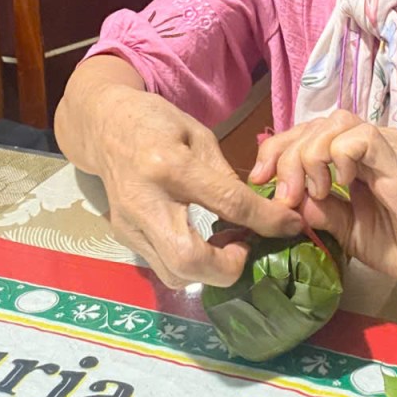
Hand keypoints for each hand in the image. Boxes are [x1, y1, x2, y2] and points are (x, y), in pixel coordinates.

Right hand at [81, 84, 303, 288]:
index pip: (227, 203)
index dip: (266, 220)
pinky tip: (205, 242)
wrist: (105, 126)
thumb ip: (226, 176)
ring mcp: (130, 225)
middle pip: (188, 260)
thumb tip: (261, 211)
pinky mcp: (124, 238)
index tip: (291, 226)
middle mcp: (146, 201)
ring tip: (228, 243)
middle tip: (247, 247)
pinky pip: (163, 266)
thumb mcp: (199, 135)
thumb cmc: (157, 122)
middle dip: (228, 268)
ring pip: (174, 274)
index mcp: (170, 165)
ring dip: (210, 271)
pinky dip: (192, 264)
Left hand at [251, 110, 396, 292]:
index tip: (259, 180)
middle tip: (285, 195)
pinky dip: (339, 155)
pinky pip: (361, 138)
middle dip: (287, 155)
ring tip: (315, 191)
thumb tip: (284, 199)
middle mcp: (369, 143)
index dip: (277, 150)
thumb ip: (316, 209)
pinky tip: (339, 183)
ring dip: (312, 155)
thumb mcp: (343, 227)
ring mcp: (386, 146)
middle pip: (315, 123)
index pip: (307, 132)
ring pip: (336, 122)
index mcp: (353, 155)